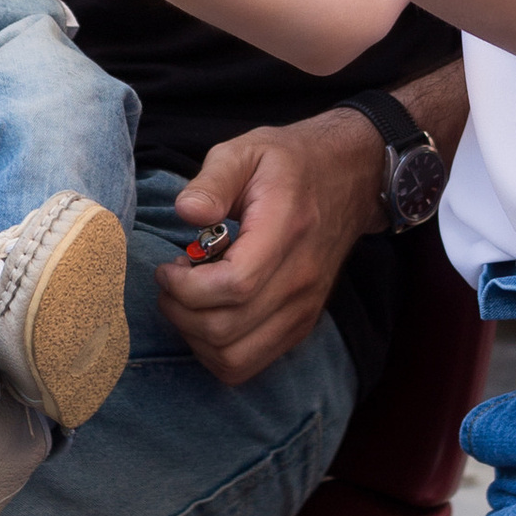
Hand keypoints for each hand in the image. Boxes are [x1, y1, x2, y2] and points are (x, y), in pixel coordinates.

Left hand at [157, 112, 385, 387]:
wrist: (346, 179)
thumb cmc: (287, 163)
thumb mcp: (245, 150)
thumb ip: (213, 179)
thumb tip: (187, 212)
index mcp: (286, 229)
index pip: (235, 286)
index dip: (187, 286)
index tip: (169, 266)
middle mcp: (301, 278)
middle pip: (227, 328)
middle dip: (181, 311)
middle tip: (171, 280)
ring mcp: (304, 308)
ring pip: (235, 358)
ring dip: (195, 336)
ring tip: (187, 299)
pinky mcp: (301, 325)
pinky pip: (248, 364)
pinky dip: (215, 352)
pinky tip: (207, 315)